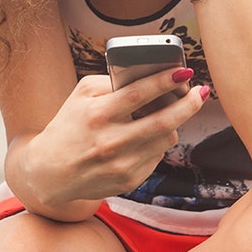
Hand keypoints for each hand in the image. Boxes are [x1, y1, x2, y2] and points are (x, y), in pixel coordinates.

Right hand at [25, 68, 208, 205]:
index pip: (138, 94)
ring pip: (166, 139)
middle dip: (188, 104)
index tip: (185, 70)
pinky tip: (148, 135)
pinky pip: (157, 155)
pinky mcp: (129, 180)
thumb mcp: (81, 95)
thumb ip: (112, 82)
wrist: (51, 172)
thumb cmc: (69, 125)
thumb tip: (150, 75)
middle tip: (200, 92)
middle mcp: (111, 141)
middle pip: (163, 122)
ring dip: (174, 123)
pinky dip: (158, 142)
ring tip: (171, 111)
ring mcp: (122, 164)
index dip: (165, 81)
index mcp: (97, 114)